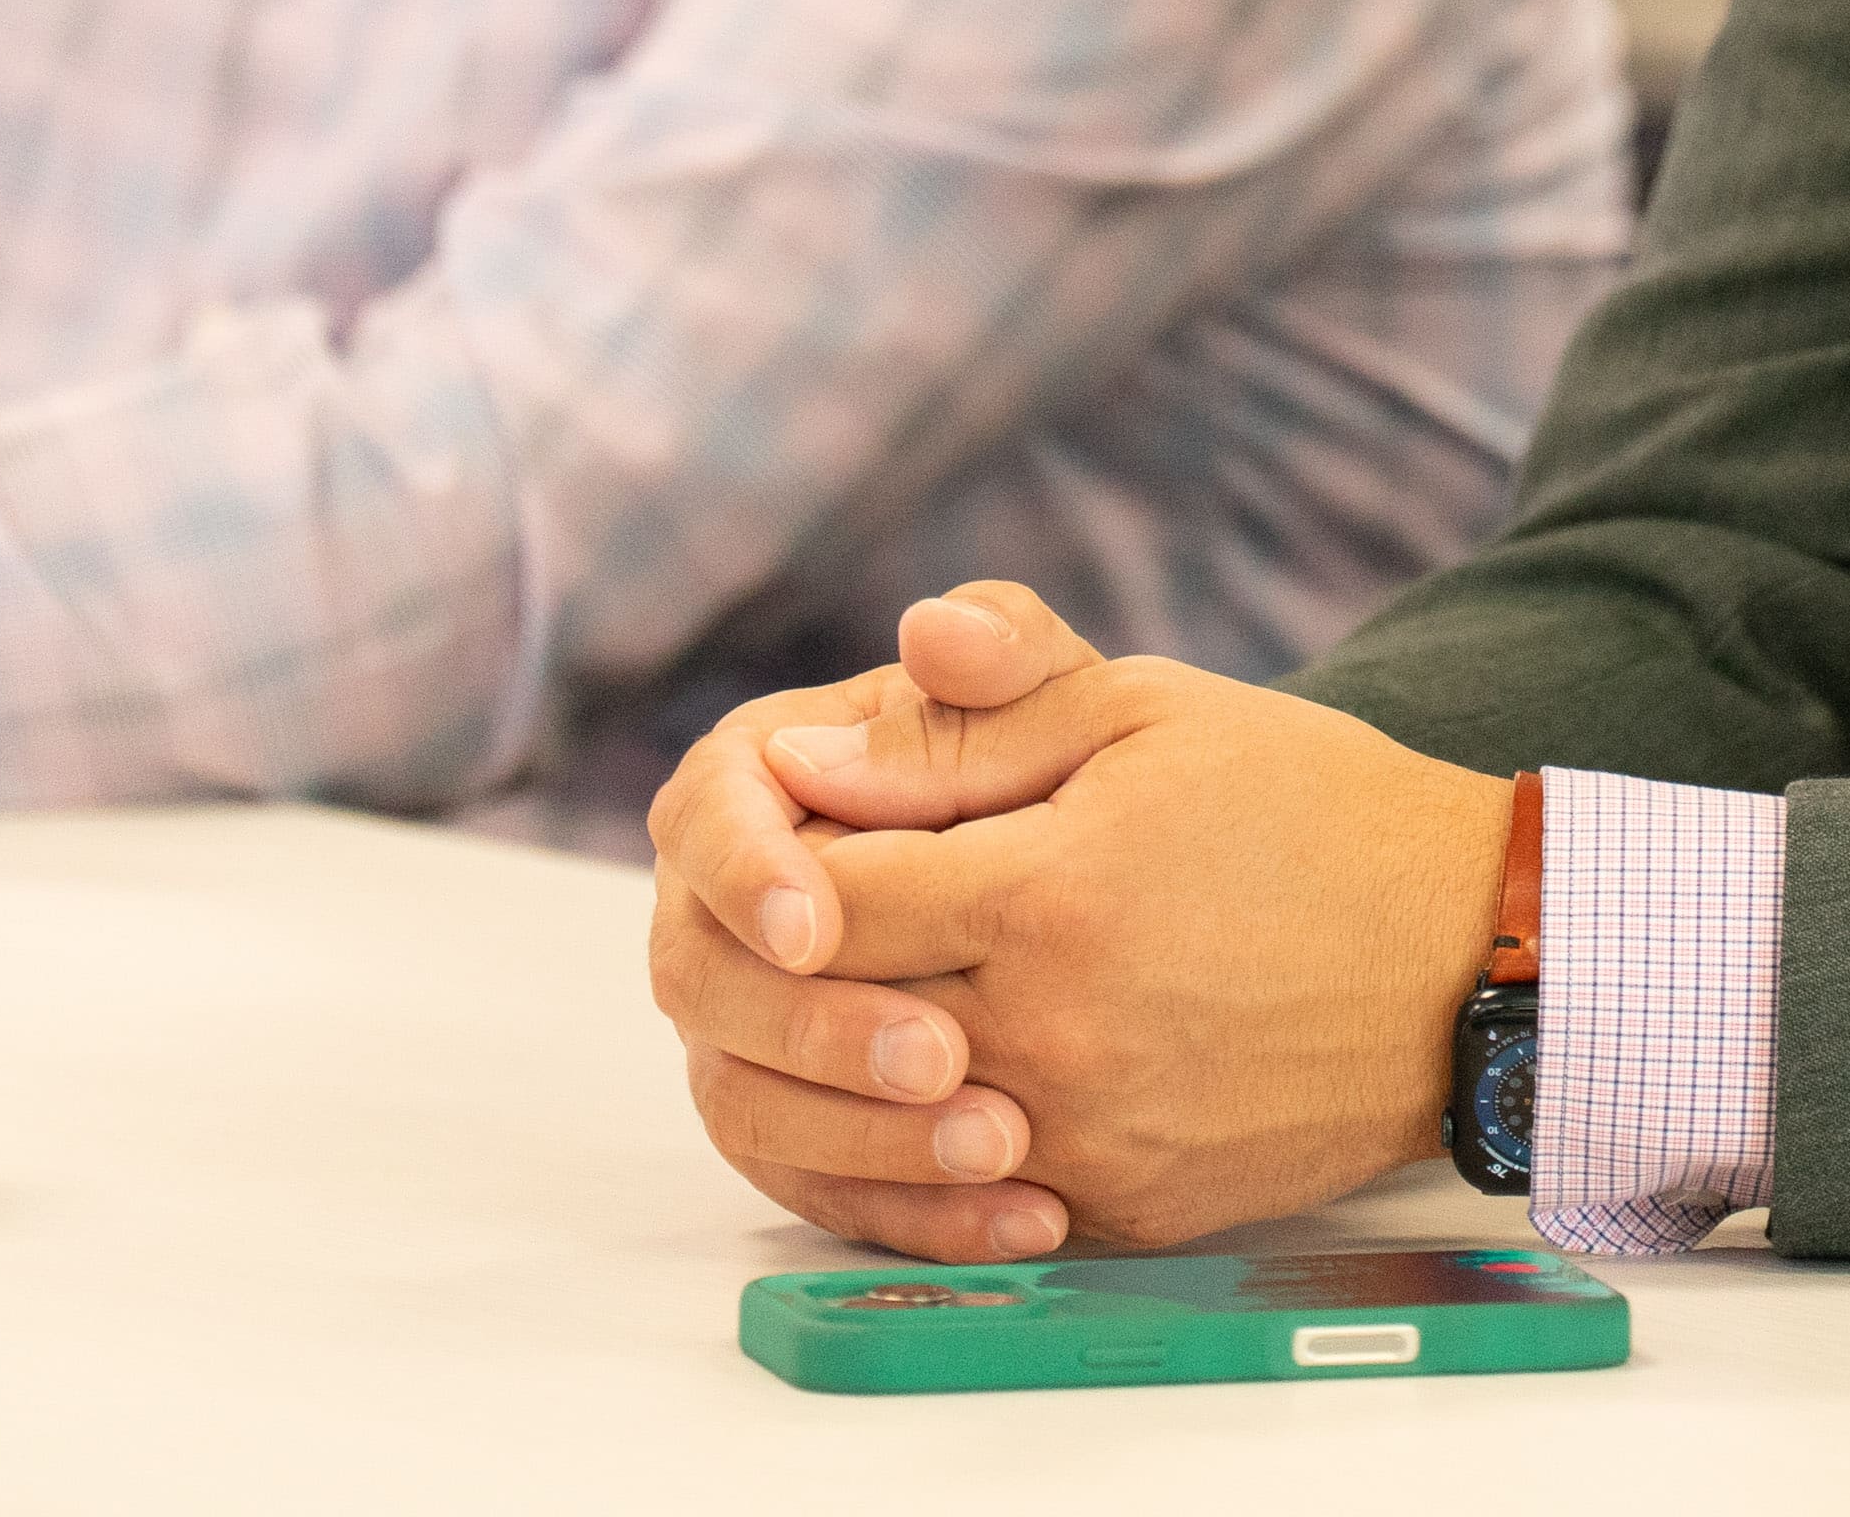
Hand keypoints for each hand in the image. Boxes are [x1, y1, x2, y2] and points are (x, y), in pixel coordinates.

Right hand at [645, 584, 1113, 1260]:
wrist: (1145, 894)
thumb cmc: (1078, 771)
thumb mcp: (1060, 700)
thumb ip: (1004, 656)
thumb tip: (930, 630)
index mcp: (763, 786)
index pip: (704, 818)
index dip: (746, 872)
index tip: (819, 921)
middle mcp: (733, 914)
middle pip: (706, 982)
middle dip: (815, 1026)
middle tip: (942, 1052)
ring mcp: (757, 1031)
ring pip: (749, 1104)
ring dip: (865, 1137)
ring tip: (1005, 1143)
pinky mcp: (810, 1127)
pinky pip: (825, 1189)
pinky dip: (915, 1213)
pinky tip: (1025, 1220)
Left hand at [648, 587, 1515, 1260]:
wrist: (1469, 957)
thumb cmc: (1310, 808)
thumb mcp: (1148, 712)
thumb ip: (973, 718)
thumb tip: (802, 753)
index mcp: (1045, 895)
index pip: (822, 899)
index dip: (788, 859)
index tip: (807, 831)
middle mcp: (1052, 1034)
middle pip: (837, 1020)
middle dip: (808, 963)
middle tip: (830, 913)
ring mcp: (1087, 1138)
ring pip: (890, 1122)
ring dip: (866, 1061)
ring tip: (899, 987)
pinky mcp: (1124, 1210)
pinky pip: (975, 1195)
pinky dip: (945, 1140)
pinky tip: (972, 1068)